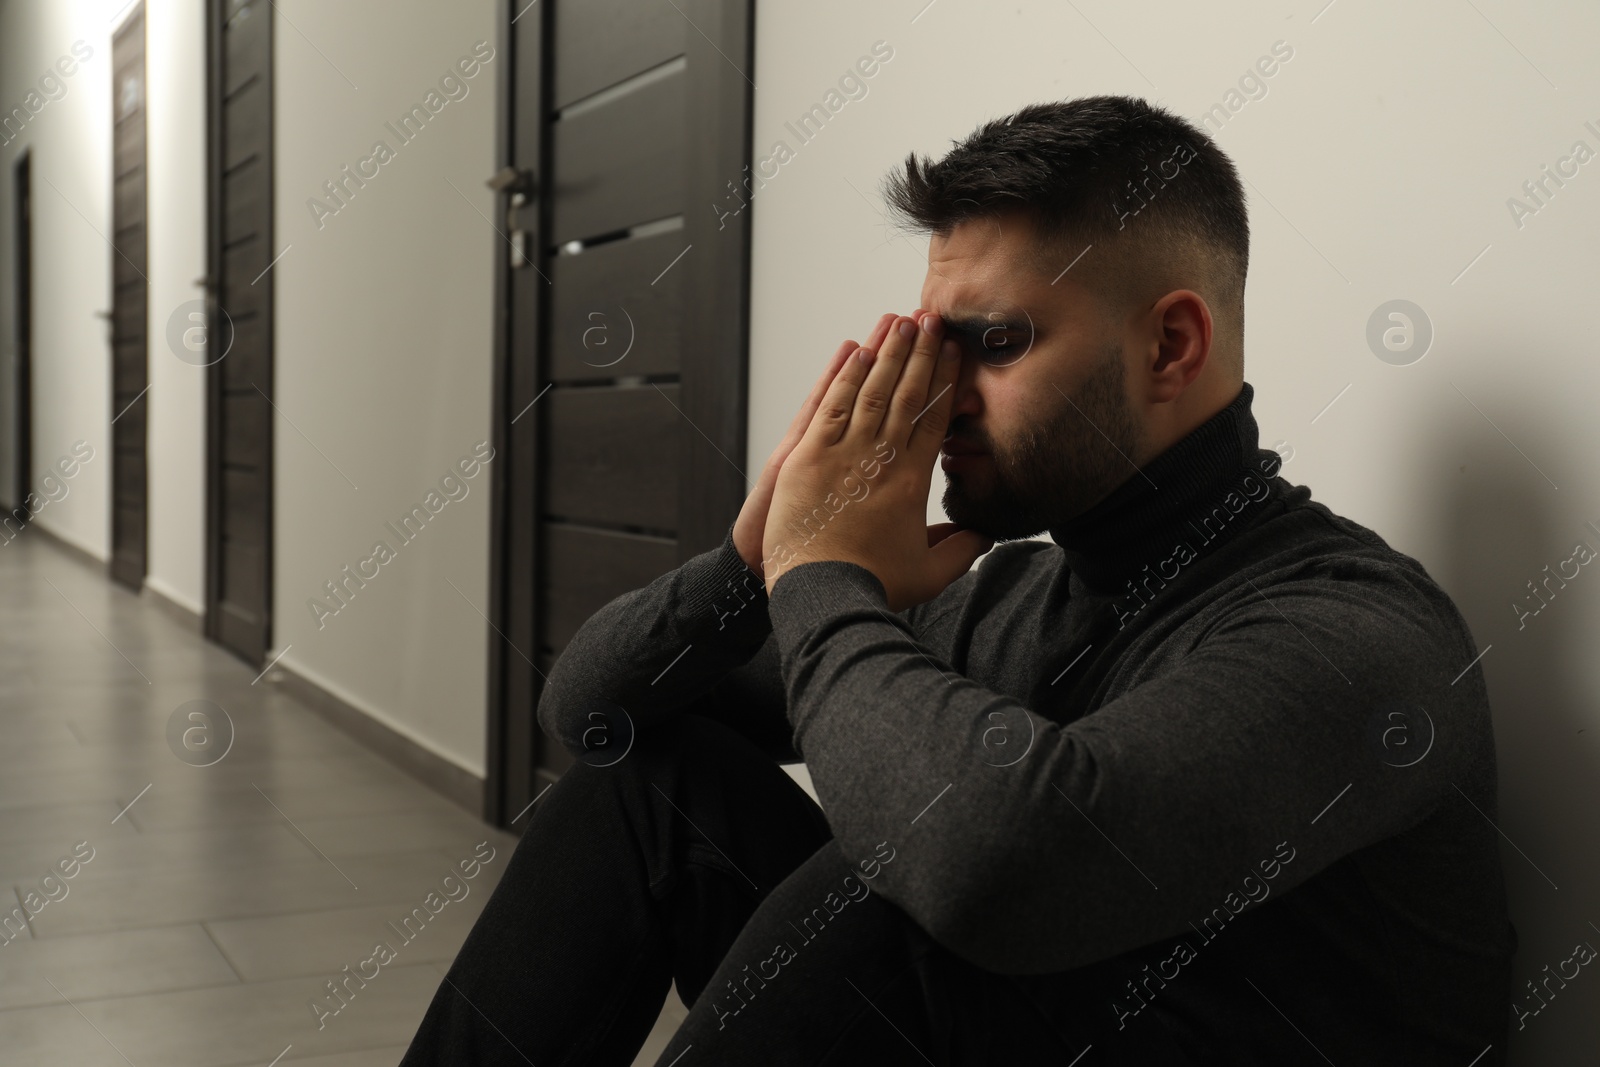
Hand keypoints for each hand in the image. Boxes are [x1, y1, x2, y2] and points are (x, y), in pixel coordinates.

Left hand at [762, 311, 994, 610]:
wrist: (822, 594)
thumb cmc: (872, 585)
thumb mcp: (929, 573)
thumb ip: (962, 548)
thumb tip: (985, 532)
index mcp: (912, 481)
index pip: (933, 418)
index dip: (944, 381)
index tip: (954, 352)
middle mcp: (880, 459)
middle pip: (906, 394)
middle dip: (920, 353)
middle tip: (932, 319)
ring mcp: (842, 454)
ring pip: (869, 392)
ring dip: (885, 353)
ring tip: (900, 321)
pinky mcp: (807, 457)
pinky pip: (829, 407)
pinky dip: (843, 377)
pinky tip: (855, 350)